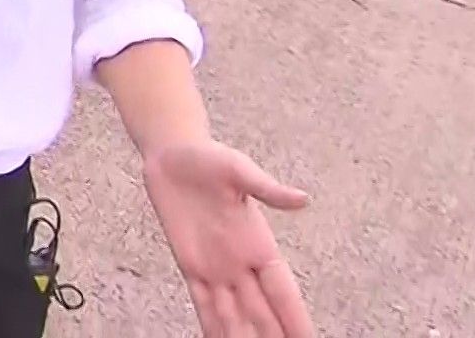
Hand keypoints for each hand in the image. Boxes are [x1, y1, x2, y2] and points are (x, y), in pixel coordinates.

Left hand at [143, 138, 312, 337]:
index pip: (282, 291)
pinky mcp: (190, 264)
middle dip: (272, 336)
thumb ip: (267, 189)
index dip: (295, 318)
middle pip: (262, 312)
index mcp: (259, 244)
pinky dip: (211, 325)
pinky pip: (202, 302)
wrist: (172, 154)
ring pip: (233, 315)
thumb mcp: (239, 169)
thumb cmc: (209, 158)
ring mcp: (216, 267)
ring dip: (242, 337)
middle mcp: (241, 263)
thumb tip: (303, 200)